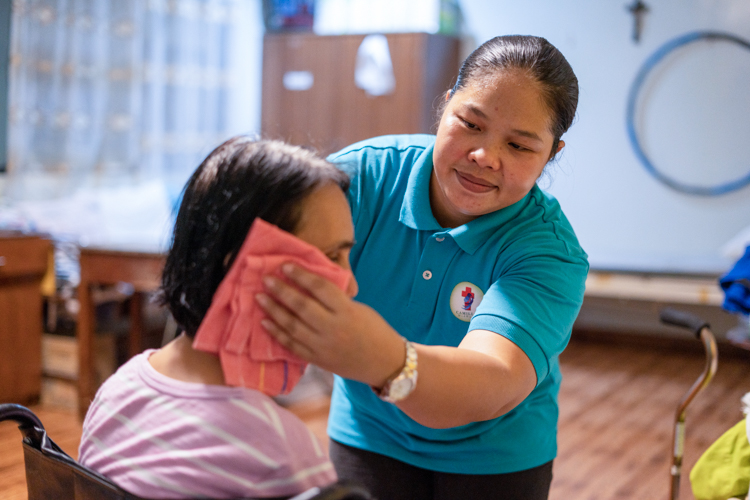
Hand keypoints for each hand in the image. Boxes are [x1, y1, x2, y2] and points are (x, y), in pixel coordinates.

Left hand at [256, 263, 404, 386]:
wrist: (384, 363)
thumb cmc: (375, 330)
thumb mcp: (359, 308)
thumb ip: (336, 300)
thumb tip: (309, 285)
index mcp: (347, 311)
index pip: (319, 288)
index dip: (300, 275)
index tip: (285, 265)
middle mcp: (333, 328)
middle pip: (301, 306)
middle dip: (281, 291)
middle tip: (266, 279)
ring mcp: (323, 346)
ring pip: (292, 326)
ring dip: (274, 310)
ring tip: (259, 297)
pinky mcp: (317, 360)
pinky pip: (292, 346)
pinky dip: (277, 334)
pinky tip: (265, 322)